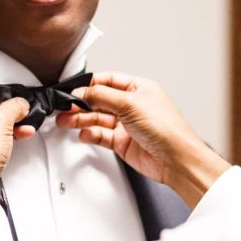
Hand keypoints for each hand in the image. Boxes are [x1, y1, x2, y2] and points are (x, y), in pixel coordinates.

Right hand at [57, 72, 230, 206]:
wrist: (175, 160)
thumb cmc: (166, 129)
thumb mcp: (131, 104)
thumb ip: (102, 96)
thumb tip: (82, 91)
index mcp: (138, 89)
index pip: (108, 81)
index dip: (89, 84)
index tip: (73, 90)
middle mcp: (132, 106)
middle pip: (99, 100)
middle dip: (81, 104)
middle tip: (65, 108)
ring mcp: (126, 125)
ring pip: (97, 119)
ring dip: (81, 120)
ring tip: (66, 121)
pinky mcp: (122, 143)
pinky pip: (101, 136)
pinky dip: (91, 134)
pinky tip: (84, 134)